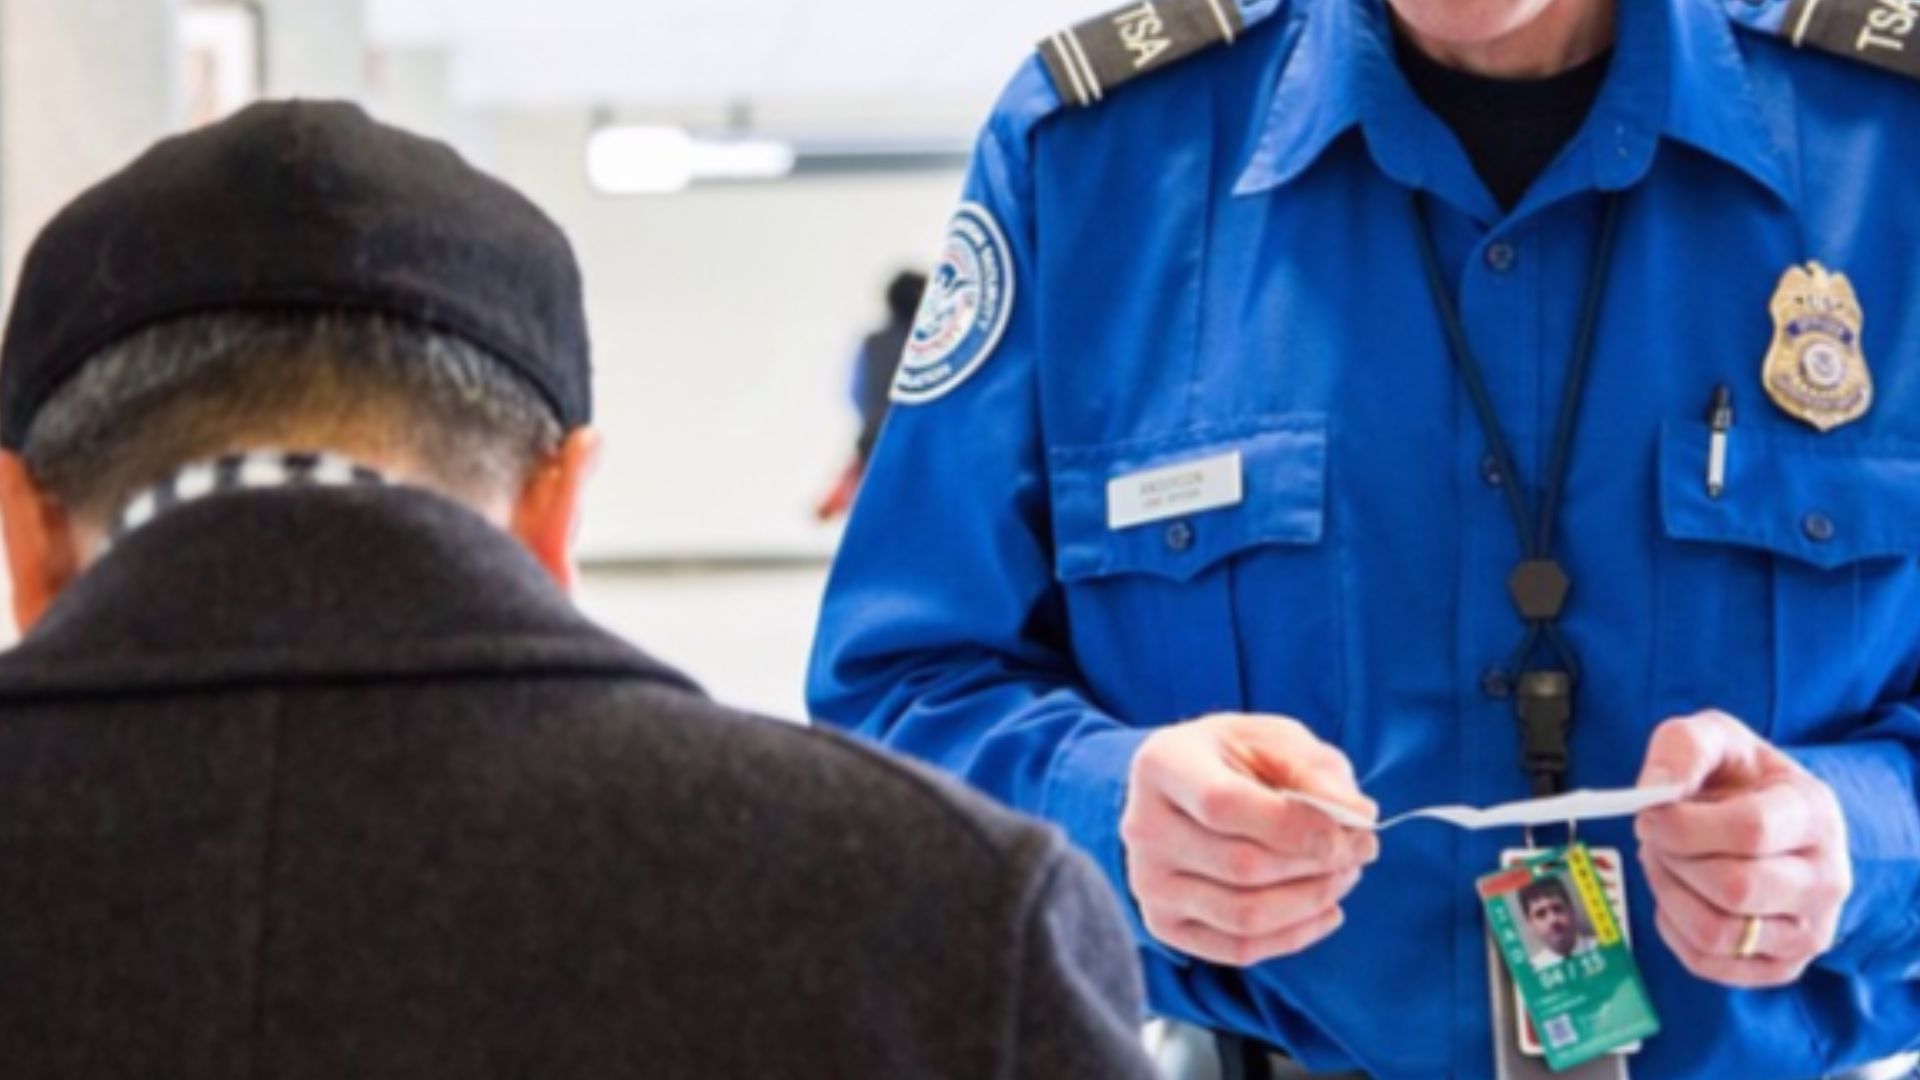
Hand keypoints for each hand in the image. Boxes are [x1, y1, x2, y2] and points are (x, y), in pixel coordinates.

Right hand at [1120, 713, 1377, 966]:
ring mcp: (1148, 882)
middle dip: (1317, 864)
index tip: (1350, 831)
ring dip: (1312, 902)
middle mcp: (1142, 827)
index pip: (1222, 805)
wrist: (1187, 791)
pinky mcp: (1163, 924)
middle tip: (1362, 850)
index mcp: (1162, 764)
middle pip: (1241, 866)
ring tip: (1345, 876)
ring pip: (1243, 915)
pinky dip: (1294, 937)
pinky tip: (1325, 911)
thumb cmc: (1238, 760)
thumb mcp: (1276, 741)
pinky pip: (1237, 948)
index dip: (1293, 826)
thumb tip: (1358, 816)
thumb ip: (1316, 770)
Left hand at [1634, 710, 1851, 986]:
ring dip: (1668, 893)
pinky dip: (1672, 928)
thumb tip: (1654, 790)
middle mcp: (1826, 879)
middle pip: (1734, 888)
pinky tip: (1677, 893)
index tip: (1651, 812)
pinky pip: (1707, 963)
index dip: (1683, 825)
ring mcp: (1808, 931)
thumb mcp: (1715, 737)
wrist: (1770, 819)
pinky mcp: (1780, 966)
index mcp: (1814, 814)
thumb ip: (1684, 747)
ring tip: (1663, 861)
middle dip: (1674, 860)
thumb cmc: (1739, 778)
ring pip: (1717, 933)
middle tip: (1655, 837)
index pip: (1750, 831)